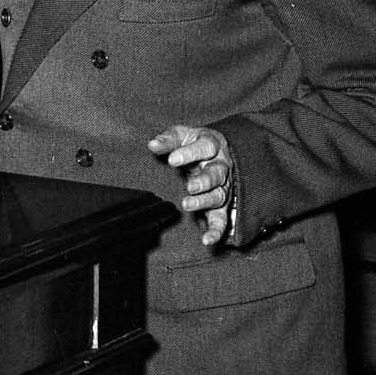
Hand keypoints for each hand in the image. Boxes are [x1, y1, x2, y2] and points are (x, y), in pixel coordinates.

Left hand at [148, 123, 235, 245]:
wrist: (217, 152)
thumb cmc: (194, 142)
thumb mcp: (182, 134)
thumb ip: (168, 139)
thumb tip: (152, 145)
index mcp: (212, 145)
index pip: (205, 147)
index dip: (189, 153)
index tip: (173, 159)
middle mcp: (221, 167)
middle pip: (216, 174)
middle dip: (203, 181)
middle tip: (189, 186)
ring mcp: (223, 187)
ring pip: (219, 196)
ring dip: (204, 202)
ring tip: (187, 205)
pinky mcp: (221, 205)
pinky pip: (222, 219)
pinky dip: (216, 231)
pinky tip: (207, 240)